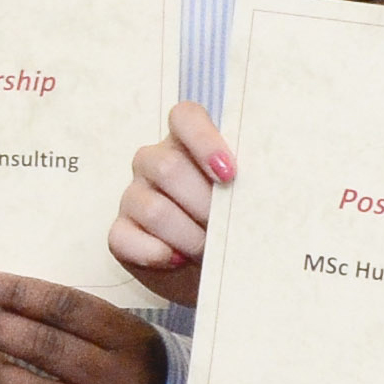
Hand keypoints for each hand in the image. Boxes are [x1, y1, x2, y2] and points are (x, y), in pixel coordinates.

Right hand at [112, 102, 236, 305]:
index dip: (204, 140)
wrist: (220, 266)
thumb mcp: (248, 198)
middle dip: (204, 204)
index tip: (230, 173)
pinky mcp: (120, 232)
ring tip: (210, 249)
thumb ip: (252, 184)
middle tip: (228, 227)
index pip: (184, 117)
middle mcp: (154, 162)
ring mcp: (134, 196)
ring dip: (188, 235)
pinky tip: (178, 259)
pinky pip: (123, 238)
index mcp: (187, 142)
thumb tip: (263, 189)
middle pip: (167, 167)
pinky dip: (155, 252)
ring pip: (152, 208)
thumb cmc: (238, 223)